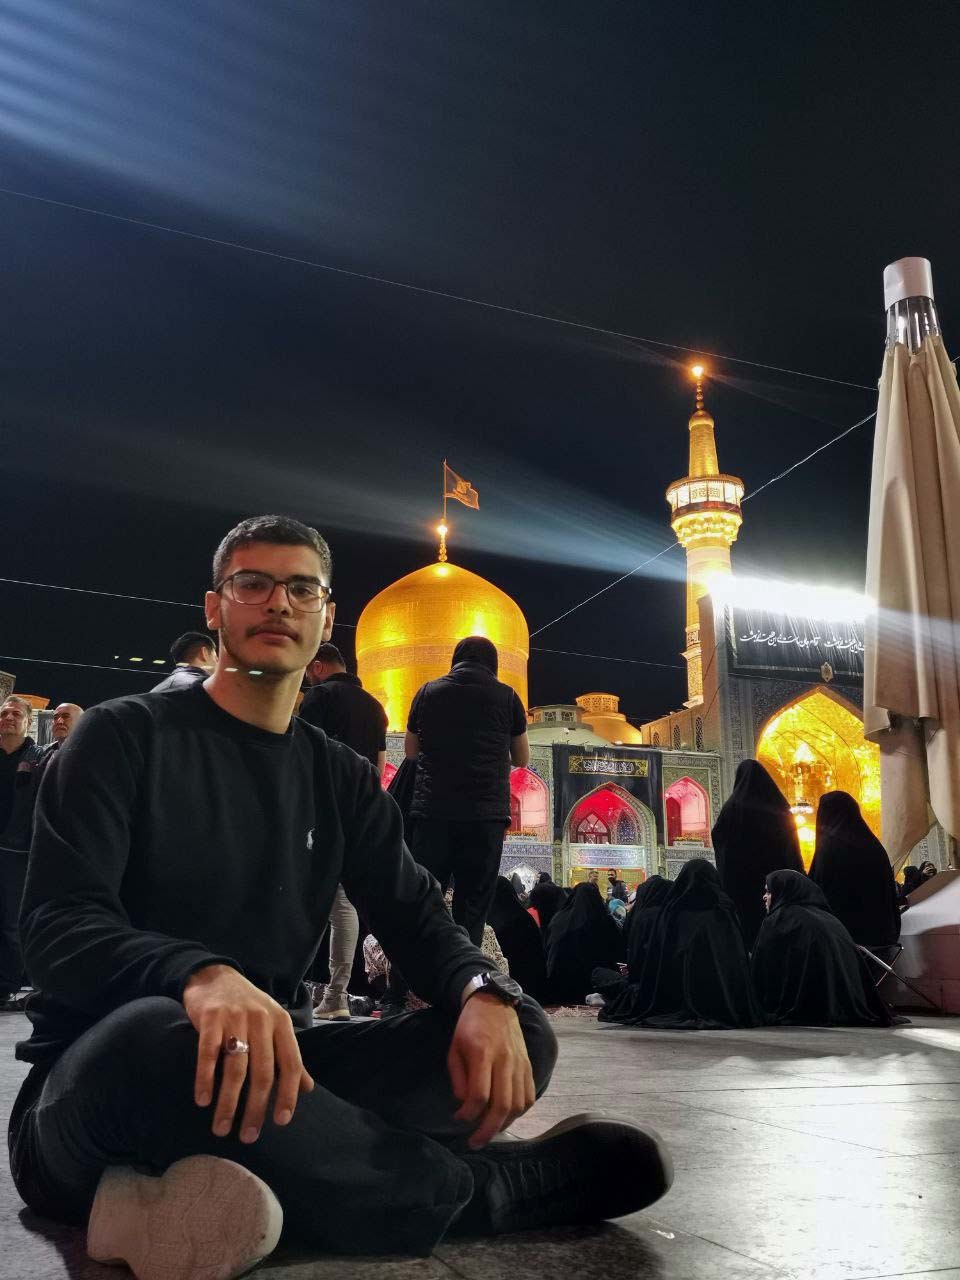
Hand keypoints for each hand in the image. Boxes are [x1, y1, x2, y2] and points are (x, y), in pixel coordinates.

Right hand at [182, 964, 313, 1142]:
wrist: (214, 976)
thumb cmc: (248, 1006)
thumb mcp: (274, 1025)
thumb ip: (288, 1056)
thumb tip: (307, 1088)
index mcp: (281, 1023)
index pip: (290, 1063)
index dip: (288, 1094)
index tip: (281, 1122)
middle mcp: (261, 1020)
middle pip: (262, 1072)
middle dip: (255, 1108)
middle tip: (248, 1136)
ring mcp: (235, 1018)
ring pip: (235, 1069)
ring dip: (228, 1103)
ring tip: (222, 1128)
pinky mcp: (210, 1018)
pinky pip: (208, 1054)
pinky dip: (205, 1080)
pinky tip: (203, 1101)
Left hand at [447, 993, 534, 1148]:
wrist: (494, 1003)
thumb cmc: (469, 1026)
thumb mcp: (454, 1048)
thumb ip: (459, 1078)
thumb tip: (465, 1104)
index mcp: (483, 1054)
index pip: (479, 1095)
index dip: (467, 1114)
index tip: (458, 1119)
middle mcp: (505, 1061)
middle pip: (502, 1105)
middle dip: (488, 1130)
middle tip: (475, 1142)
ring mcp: (520, 1064)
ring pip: (518, 1104)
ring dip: (505, 1124)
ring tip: (490, 1131)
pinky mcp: (529, 1065)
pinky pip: (529, 1096)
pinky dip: (519, 1112)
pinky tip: (507, 1116)